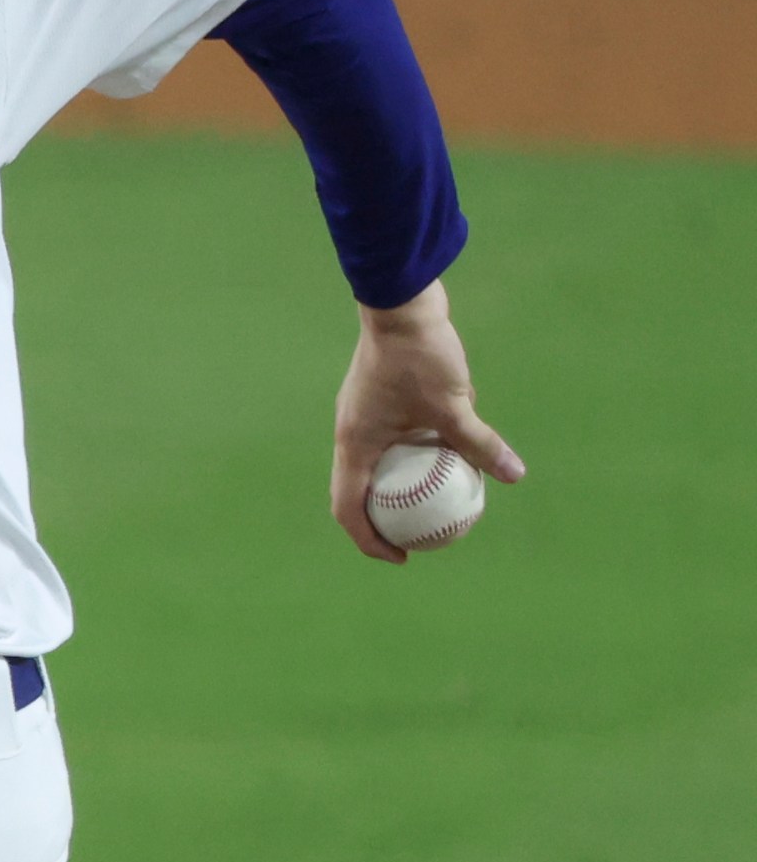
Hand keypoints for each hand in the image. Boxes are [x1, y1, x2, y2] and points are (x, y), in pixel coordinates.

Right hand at [329, 279, 524, 562]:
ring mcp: (361, 415)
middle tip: (417, 539)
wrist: (399, 303)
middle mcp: (351, 433)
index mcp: (355, 442)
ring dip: (396, 490)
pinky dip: (407, 461)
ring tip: (433, 506)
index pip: (347, 507)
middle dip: (381, 522)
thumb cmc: (418, 355)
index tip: (402, 558)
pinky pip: (387, 444)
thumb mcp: (454, 405)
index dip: (369, 541)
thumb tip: (513, 475)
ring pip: (372, 467)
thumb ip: (478, 443)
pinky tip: (443, 459)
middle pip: (355, 492)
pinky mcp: (376, 400)